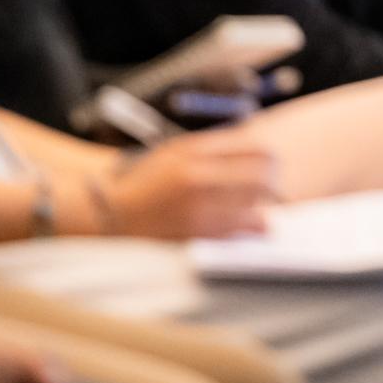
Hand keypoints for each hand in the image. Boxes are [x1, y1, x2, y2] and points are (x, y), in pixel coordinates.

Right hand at [97, 128, 278, 239]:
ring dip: (264, 208)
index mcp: (194, 150)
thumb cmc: (146, 182)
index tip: (270, 166)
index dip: (270, 159)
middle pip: (264, 175)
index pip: (255, 148)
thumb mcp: (175, 152)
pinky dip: (252, 228)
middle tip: (271, 190)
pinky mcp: (195, 234)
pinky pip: (241, 230)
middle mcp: (198, 176)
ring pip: (258, 205)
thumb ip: (214, 148)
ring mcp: (197, 206)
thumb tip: (257, 149)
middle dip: (273, 183)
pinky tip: (249, 227)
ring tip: (258, 210)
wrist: (109, 213)